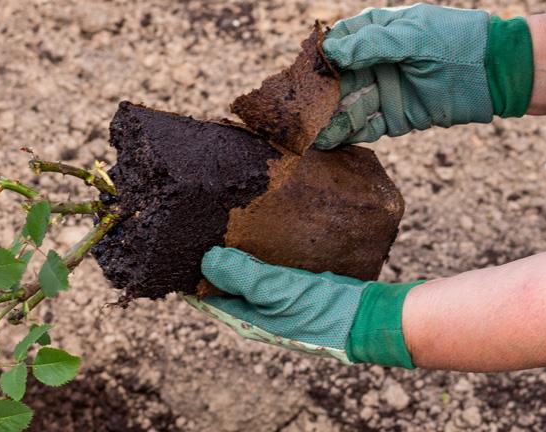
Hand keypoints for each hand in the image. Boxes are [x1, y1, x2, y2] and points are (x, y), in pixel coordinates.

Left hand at [183, 247, 422, 366]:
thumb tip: (208, 261)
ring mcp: (277, 301)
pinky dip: (260, 252)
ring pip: (246, 275)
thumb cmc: (322, 312)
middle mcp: (258, 312)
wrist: (369, 318)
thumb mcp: (278, 293)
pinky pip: (269, 268)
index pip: (206, 298)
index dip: (191, 276)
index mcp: (247, 320)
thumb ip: (244, 277)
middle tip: (197, 229)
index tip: (176, 249)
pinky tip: (258, 234)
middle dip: (211, 262)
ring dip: (235, 255)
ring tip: (222, 226)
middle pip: (224, 285)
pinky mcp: (295, 287)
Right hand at [314, 4, 533, 147]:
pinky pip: (364, 127)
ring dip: (327, 117)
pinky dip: (346, 134)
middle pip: (338, 78)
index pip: (340, 43)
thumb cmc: (457, 41)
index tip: (302, 68)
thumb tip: (332, 52)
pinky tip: (326, 140)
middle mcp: (377, 62)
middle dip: (318, 92)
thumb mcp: (414, 35)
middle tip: (296, 107)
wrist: (497, 72)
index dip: (320, 56)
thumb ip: (372, 43)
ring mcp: (385, 90)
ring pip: (347, 104)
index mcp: (379, 32)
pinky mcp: (395, 117)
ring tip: (305, 130)